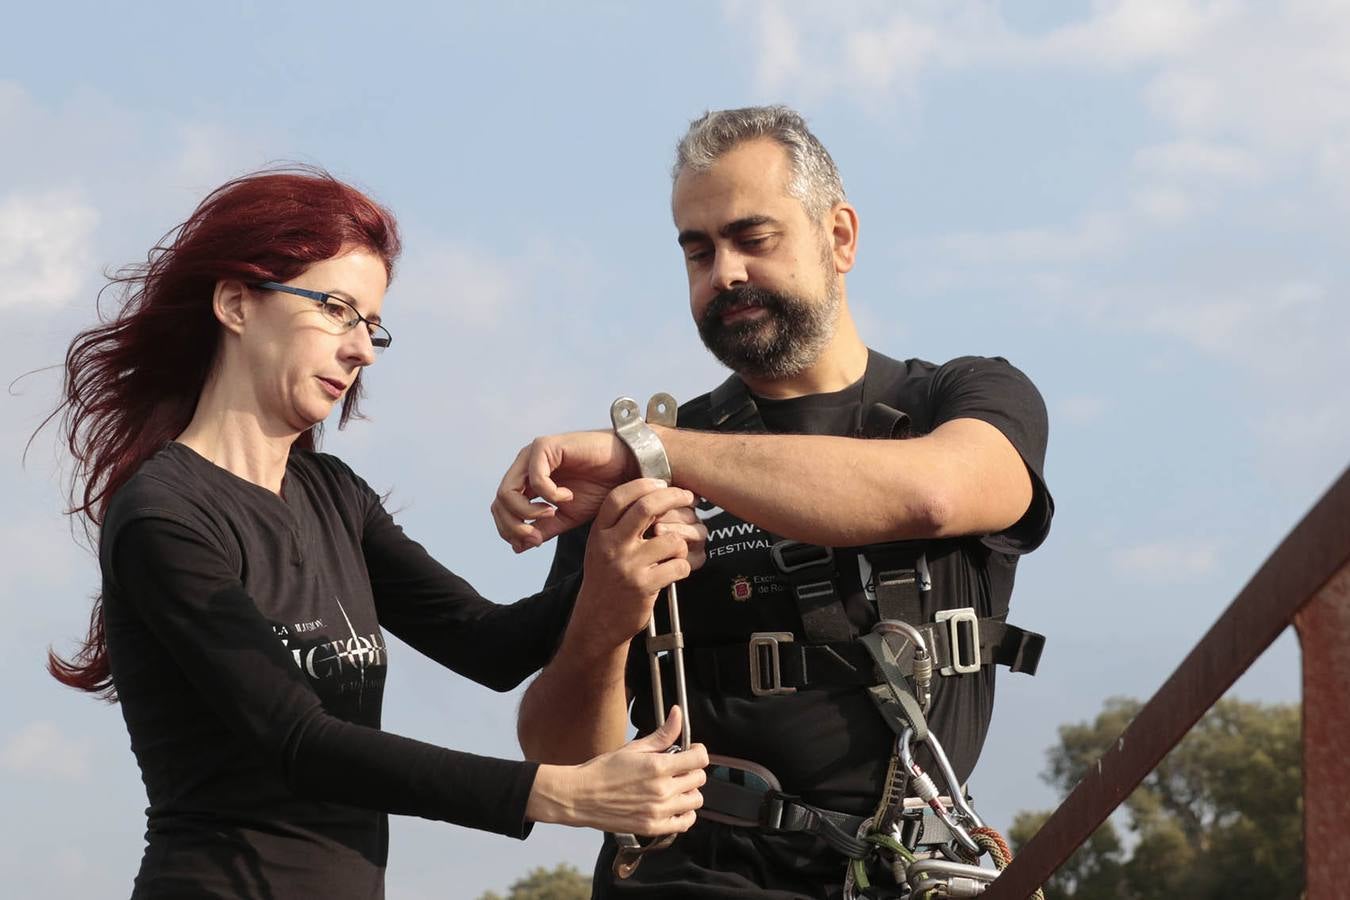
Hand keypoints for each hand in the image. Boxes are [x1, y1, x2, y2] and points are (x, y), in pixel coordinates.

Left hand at [492, 430, 636, 551]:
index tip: (534, 542)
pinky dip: (549, 494)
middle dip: (514, 525)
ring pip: (507, 491)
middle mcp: (525, 467)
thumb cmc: (599, 488)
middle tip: (537, 536)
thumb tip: (517, 547)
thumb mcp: (567, 517)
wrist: (626, 468)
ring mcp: (532, 455)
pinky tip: (567, 496)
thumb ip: (543, 529)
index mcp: (526, 482)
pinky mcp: (545, 446)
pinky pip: (535, 478)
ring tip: (552, 513)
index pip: (501, 509)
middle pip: (499, 502)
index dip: (510, 530)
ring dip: (528, 511)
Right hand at [526, 706, 707, 834]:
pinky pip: (684, 823)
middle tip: (679, 768)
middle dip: (692, 770)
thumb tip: (678, 714)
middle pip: (699, 779)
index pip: (699, 759)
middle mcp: (662, 790)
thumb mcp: (634, 748)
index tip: (692, 751)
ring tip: (675, 787)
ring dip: (689, 791)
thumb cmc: (603, 770)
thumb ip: (662, 734)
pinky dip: (685, 814)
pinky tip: (674, 805)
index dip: (698, 751)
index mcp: (658, 767)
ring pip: (695, 801)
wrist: (581, 796)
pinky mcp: (653, 828)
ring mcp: (659, 811)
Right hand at [574, 479, 701, 644]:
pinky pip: (679, 566)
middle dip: (674, 497)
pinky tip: (675, 571)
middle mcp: (611, 546)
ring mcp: (628, 566)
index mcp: (599, 533)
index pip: (619, 497)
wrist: (598, 621)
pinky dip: (684, 566)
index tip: (663, 482)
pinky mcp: (644, 586)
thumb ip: (620, 524)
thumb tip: (655, 494)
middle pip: (646, 508)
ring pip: (671, 539)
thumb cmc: (606, 580)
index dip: (644, 483)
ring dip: (681, 543)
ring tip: (675, 551)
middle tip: (688, 497)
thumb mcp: (601, 547)